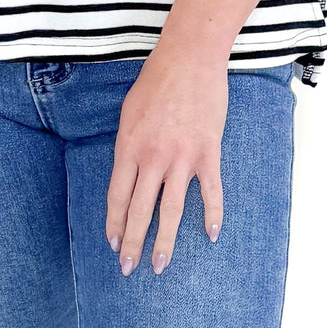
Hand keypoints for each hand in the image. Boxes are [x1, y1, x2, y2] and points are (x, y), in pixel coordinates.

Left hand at [105, 43, 229, 275]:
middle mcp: (152, 157)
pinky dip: (212, 215)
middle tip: (128, 269)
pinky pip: (210, 191)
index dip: (114, 223)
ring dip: (165, 241)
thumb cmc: (156, 80)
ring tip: (159, 265)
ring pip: (171, 210)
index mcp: (129, 146)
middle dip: (132, 243)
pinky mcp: (207, 152)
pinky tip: (212, 235)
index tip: (113, 243)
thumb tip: (128, 172)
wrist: (189, 58)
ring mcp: (182, 157)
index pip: (117, 196)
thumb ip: (128, 145)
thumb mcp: (128, 111)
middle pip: (140, 210)